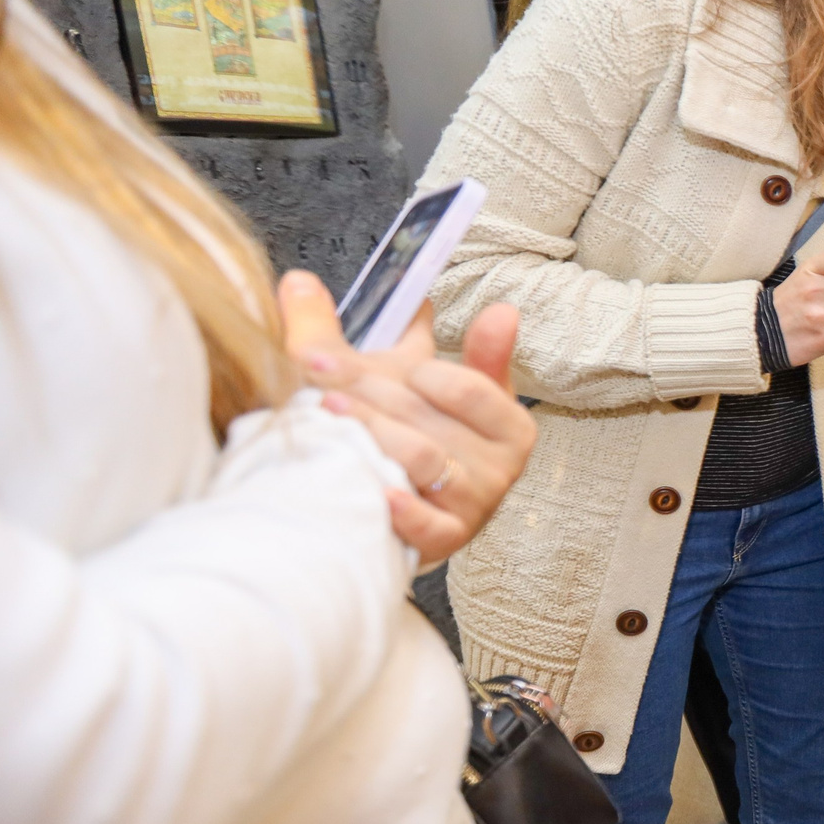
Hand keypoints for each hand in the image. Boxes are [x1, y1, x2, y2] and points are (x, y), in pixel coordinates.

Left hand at [280, 272, 534, 568]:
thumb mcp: (409, 381)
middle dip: (369, 389)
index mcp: (506, 421)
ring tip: (329, 409)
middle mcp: (499, 463)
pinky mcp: (448, 538)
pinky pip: (427, 524)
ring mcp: (474, 502)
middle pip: (431, 416)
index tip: (373, 348)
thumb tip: (359, 286)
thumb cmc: (406, 434)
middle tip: (316, 366)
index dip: (416, 369)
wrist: (396, 504)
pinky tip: (375, 490)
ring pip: (422, 459)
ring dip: (373, 433)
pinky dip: (402, 508)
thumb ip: (403, 331)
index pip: (467, 387)